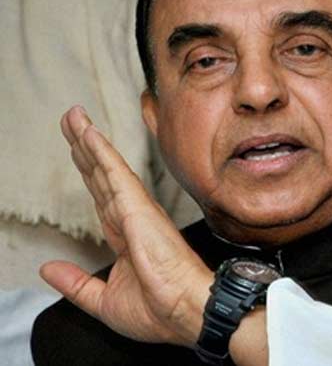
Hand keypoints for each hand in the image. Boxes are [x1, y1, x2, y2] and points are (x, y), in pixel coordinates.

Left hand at [40, 106, 211, 346]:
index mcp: (125, 237)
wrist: (185, 312)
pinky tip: (89, 134)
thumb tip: (48, 269)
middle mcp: (131, 218)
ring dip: (88, 141)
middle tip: (71, 119)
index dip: (88, 171)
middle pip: (101, 175)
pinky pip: (116, 175)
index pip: (101, 196)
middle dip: (84, 147)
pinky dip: (102, 153)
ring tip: (73, 117)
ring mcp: (136, 211)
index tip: (77, 150)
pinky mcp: (139, 209)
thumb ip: (75, 283)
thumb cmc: (160, 311)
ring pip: (106, 168)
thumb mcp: (103, 301)